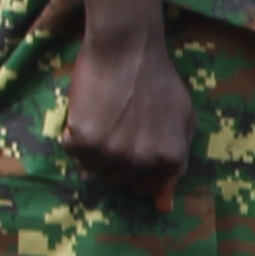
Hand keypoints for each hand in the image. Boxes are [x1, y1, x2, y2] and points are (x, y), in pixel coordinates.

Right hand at [61, 0, 193, 207]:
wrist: (128, 49)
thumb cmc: (158, 80)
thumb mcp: (183, 121)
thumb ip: (175, 164)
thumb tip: (162, 206)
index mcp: (170, 161)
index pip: (146, 188)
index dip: (135, 168)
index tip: (131, 147)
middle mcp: (142, 162)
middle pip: (117, 181)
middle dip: (114, 159)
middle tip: (118, 125)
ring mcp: (113, 154)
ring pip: (92, 168)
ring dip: (93, 147)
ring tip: (105, 115)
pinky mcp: (84, 141)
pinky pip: (71, 150)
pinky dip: (73, 132)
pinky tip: (89, 110)